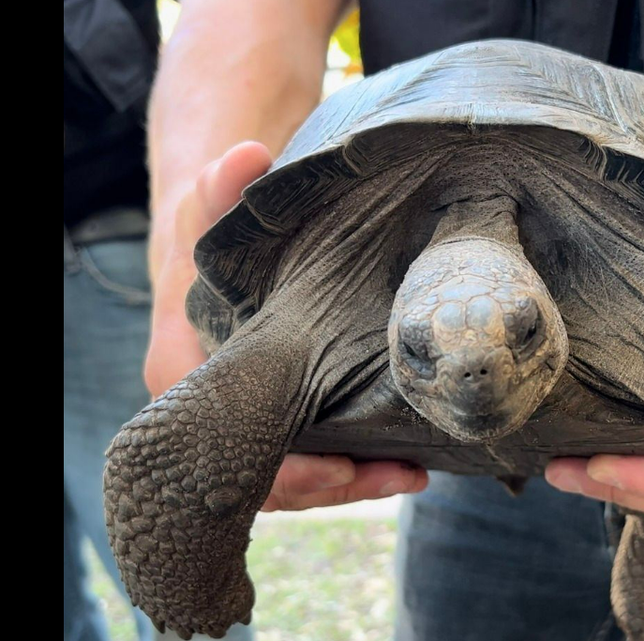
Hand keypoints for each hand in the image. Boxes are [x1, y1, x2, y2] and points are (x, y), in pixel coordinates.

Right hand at [144, 141, 426, 511]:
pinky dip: (356, 464)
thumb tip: (247, 155)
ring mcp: (247, 419)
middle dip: (336, 484)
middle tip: (399, 475)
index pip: (229, 444)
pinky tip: (409, 460)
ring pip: (296, 478)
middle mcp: (211, 411)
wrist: (211, 248)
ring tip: (415, 473)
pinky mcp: (280, 418)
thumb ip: (222, 187)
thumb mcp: (209, 206)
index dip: (286, 467)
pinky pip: (314, 457)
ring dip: (356, 482)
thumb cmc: (207, 234)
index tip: (341, 465)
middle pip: (271, 477)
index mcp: (184, 373)